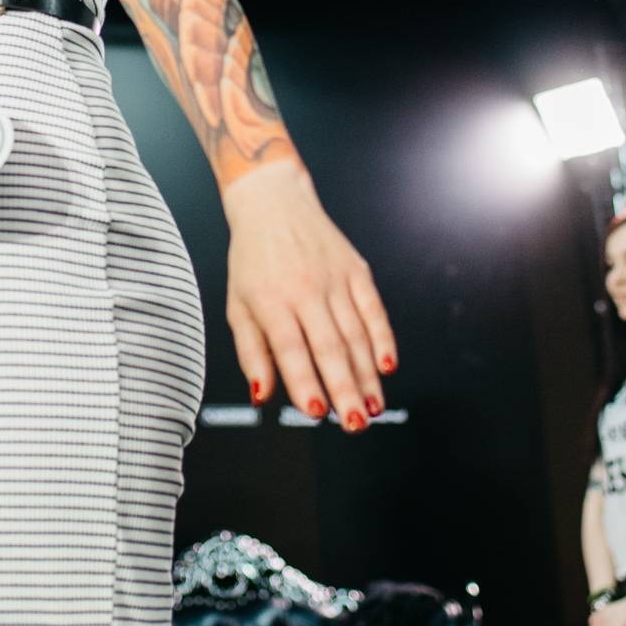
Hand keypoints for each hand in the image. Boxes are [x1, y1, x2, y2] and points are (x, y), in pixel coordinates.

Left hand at [221, 159, 397, 430]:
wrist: (274, 201)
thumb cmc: (252, 259)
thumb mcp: (237, 304)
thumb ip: (252, 353)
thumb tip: (262, 396)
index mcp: (271, 300)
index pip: (291, 349)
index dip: (305, 382)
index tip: (317, 413)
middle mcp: (306, 289)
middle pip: (330, 347)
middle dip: (345, 390)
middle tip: (355, 424)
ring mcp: (335, 278)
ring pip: (356, 334)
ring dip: (367, 375)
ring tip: (372, 407)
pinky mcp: (356, 270)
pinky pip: (374, 309)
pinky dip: (383, 338)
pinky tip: (388, 366)